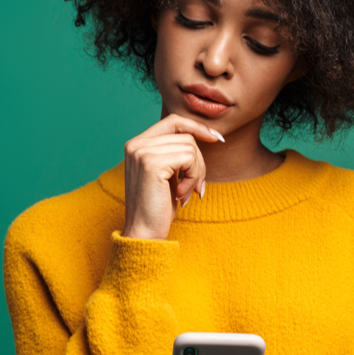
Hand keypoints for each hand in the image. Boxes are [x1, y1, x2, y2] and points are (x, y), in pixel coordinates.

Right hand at [122, 113, 224, 240]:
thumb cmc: (159, 207)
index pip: (173, 121)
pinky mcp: (152, 163)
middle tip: (197, 187)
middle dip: (199, 162)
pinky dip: (193, 178)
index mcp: (137, 144)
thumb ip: (177, 152)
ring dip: (196, 173)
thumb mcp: (169, 174)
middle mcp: (136, 144)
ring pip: (190, 147)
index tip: (217, 138)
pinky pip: (189, 158)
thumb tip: (209, 134)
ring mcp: (142, 152)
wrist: (144, 233)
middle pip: (186, 136)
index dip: (196, 127)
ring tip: (186, 193)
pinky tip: (181, 195)